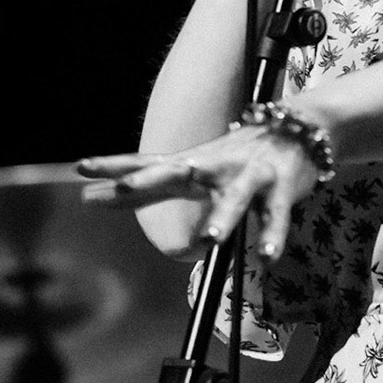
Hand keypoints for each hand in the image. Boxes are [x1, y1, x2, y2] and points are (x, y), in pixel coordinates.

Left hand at [78, 123, 324, 261]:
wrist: (300, 127)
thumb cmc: (238, 155)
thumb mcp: (194, 167)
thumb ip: (151, 184)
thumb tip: (98, 194)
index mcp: (193, 164)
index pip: (146, 163)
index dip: (114, 166)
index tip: (81, 168)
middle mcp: (215, 165)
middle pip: (178, 172)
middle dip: (151, 180)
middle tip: (123, 188)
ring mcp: (248, 173)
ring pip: (235, 197)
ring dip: (224, 217)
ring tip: (211, 239)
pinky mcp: (280, 185)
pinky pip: (275, 214)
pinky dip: (272, 235)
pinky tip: (267, 256)